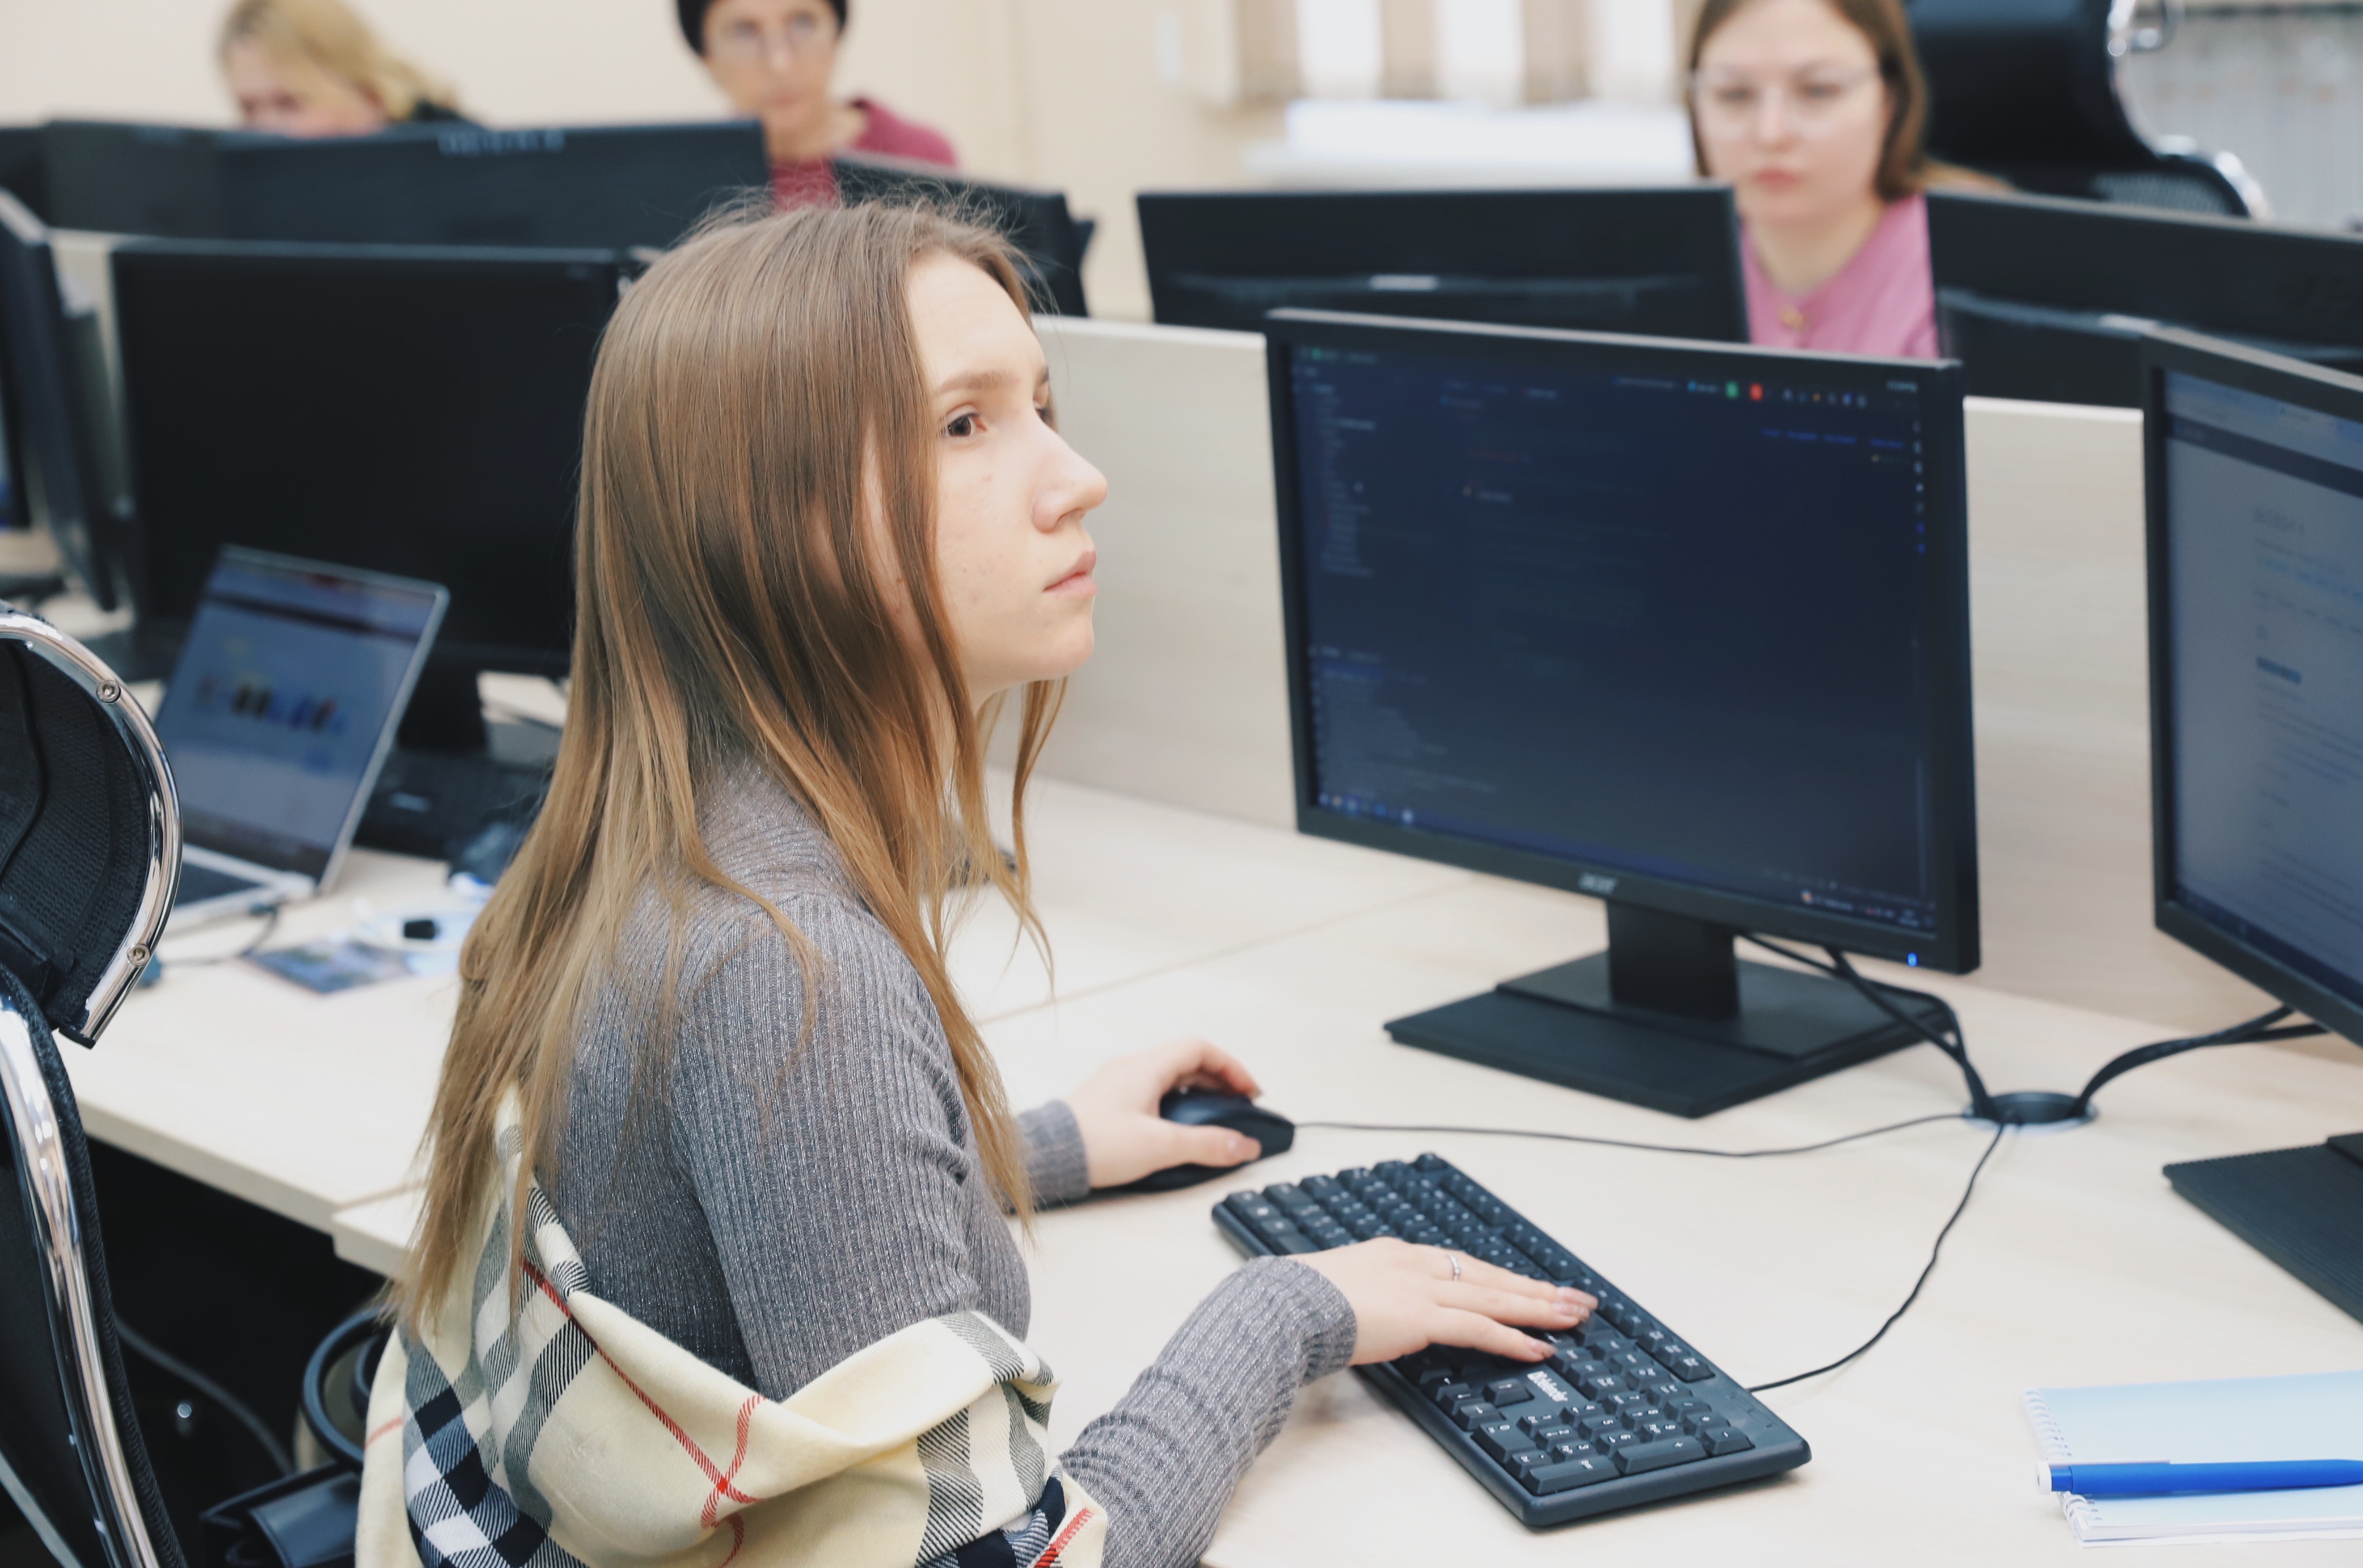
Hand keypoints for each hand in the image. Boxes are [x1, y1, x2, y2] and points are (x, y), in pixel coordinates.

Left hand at [1064, 1038, 1262, 1188]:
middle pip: (1186, 1063)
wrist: (1046, 1156)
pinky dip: (1174, 1105)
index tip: (1249, 1091)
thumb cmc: (1094, 1144)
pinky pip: (1151, 1093)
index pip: (1200, 1050)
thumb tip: (1244, 1146)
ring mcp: (1118, 1085)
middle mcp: (1132, 1069)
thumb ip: (1207, 1145)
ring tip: (1213, 1120)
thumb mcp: (1161, 1146)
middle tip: (1238, 1107)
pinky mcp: (1108, 1104)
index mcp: (1146, 1068)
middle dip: (1218, 1083)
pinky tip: (1177, 1130)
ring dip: (1196, 1094)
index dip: (1232, 1068)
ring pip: (1168, 1078)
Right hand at [1300, 1238, 1595, 1365]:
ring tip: (1573, 1319)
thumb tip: (1375, 1314)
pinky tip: (1539, 1348)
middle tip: (1575, 1297)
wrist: (1285, 1304)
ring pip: (1494, 1297)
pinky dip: (1512, 1338)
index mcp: (1396, 1254)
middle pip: (1490, 1275)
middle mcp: (1415, 1264)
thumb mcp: (1341, 1288)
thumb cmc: (1299, 1302)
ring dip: (1539, 1310)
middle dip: (1537, 1288)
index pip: (1462, 1266)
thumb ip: (1369, 1296)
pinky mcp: (1421, 1316)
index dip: (1501, 1278)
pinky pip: (1478, 1327)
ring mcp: (1420, 1288)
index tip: (1529, 1285)